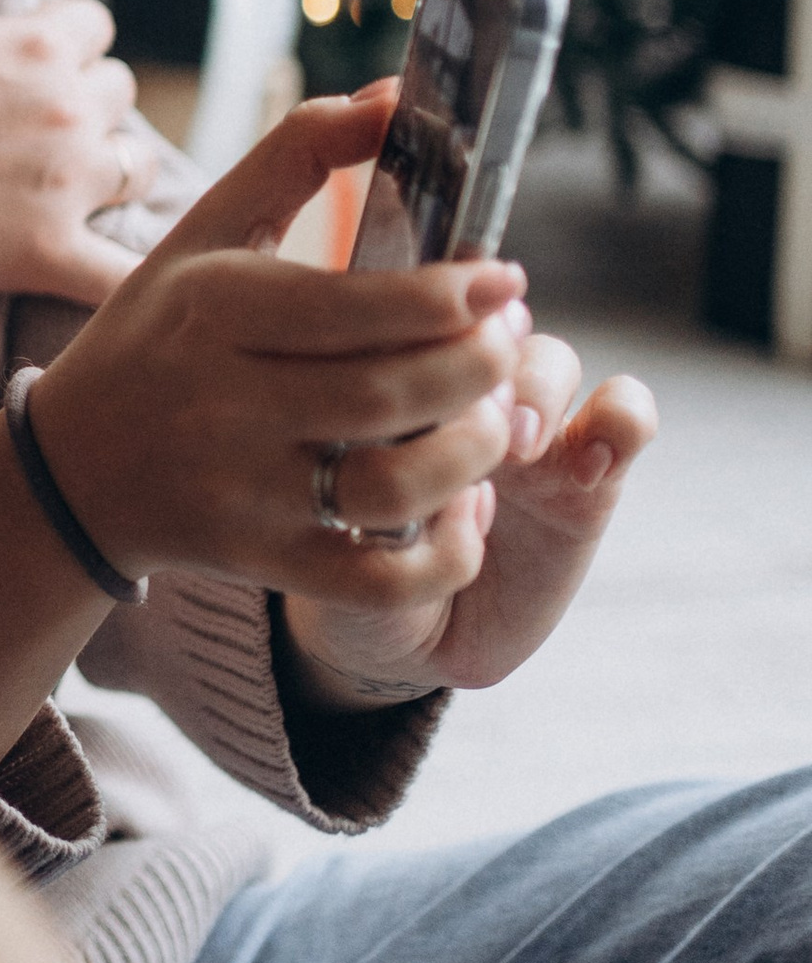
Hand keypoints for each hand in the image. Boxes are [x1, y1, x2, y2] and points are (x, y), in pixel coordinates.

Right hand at [0, 0, 145, 307]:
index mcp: (37, 44)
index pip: (92, 25)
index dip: (58, 37)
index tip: (19, 59)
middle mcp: (64, 112)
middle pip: (118, 93)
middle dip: (85, 98)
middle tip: (32, 122)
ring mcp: (60, 188)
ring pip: (135, 169)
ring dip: (113, 168)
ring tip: (76, 181)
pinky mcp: (42, 255)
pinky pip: (120, 274)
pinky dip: (139, 278)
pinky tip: (152, 286)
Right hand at [25, 86, 534, 613]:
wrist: (71, 467)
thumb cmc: (158, 332)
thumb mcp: (205, 231)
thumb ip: (298, 154)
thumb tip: (393, 96)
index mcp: (213, 310)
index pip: (348, 308)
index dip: (444, 296)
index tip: (504, 276)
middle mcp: (223, 403)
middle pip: (382, 396)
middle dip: (475, 367)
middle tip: (512, 339)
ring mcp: (241, 490)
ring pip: (387, 490)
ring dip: (471, 453)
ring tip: (498, 416)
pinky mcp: (261, 558)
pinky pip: (372, 580)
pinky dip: (440, 556)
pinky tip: (468, 510)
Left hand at [281, 338, 657, 709]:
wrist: (409, 643)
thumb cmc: (355, 577)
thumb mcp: (337, 532)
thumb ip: (363, 487)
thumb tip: (402, 429)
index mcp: (390, 388)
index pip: (410, 318)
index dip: (420, 325)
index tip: (408, 349)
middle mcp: (461, 397)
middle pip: (485, 329)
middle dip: (481, 355)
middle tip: (473, 407)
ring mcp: (527, 433)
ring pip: (550, 358)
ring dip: (538, 390)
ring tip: (521, 448)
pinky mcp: (589, 479)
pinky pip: (625, 418)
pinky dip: (622, 422)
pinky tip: (591, 468)